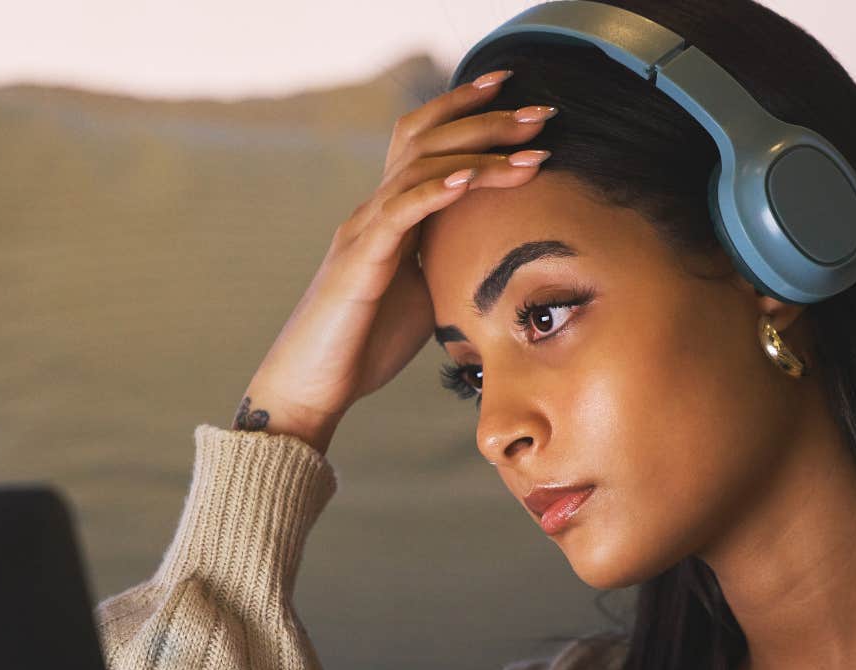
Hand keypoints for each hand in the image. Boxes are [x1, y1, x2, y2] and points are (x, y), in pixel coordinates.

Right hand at [237, 67, 555, 452]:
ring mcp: (364, 230)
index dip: (467, 110)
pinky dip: (436, 190)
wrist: (313, 388)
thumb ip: (448, 263)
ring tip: (528, 147)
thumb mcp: (423, 295)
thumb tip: (500, 255)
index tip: (518, 95)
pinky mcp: (360, 261)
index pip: (426, 142)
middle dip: (487, 118)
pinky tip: (471, 179)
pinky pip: (400, 211)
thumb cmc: (365, 347)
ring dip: (479, 153)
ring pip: (420, 167)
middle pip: (427, 138)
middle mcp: (375, 210)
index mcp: (391, 216)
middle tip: (543, 112)